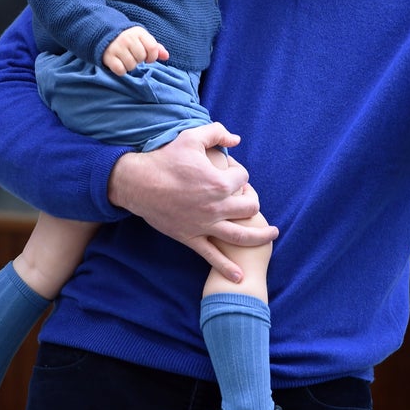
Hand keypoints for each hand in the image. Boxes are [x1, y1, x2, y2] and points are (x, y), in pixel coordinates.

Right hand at [103, 26, 168, 74]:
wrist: (105, 34)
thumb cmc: (129, 39)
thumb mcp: (143, 39)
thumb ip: (155, 47)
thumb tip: (166, 56)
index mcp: (139, 33)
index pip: (152, 48)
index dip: (152, 57)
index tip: (147, 57)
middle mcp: (127, 38)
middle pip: (141, 58)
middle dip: (139, 60)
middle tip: (134, 56)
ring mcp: (117, 47)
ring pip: (131, 65)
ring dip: (130, 66)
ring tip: (126, 59)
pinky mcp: (108, 56)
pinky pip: (120, 70)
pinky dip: (121, 70)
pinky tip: (119, 64)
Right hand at [107, 123, 277, 282]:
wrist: (137, 183)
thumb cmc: (165, 158)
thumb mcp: (191, 137)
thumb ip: (217, 133)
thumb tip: (237, 139)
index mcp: (219, 182)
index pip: (243, 178)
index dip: (239, 172)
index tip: (230, 170)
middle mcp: (216, 206)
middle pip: (250, 207)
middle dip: (252, 200)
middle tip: (247, 197)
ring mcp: (205, 225)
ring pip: (241, 235)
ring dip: (260, 236)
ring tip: (272, 234)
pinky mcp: (191, 237)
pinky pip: (212, 256)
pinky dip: (227, 267)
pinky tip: (240, 276)